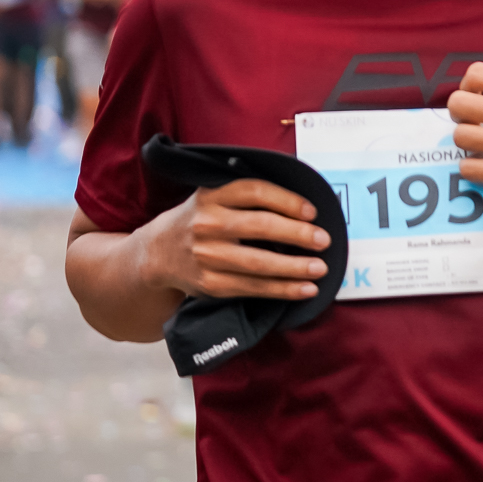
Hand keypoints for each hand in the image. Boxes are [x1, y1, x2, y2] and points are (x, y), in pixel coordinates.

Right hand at [136, 178, 329, 300]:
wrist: (158, 253)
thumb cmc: (201, 220)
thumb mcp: (214, 197)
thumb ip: (247, 197)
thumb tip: (303, 207)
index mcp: (212, 195)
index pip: (256, 192)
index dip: (288, 200)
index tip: (312, 212)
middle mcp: (207, 223)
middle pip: (261, 227)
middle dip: (298, 235)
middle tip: (324, 240)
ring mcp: (207, 256)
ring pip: (259, 263)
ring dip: (295, 268)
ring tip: (320, 268)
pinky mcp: (211, 284)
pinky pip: (253, 288)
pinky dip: (282, 289)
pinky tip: (304, 288)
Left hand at [448, 19, 482, 231]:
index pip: (475, 73)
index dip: (469, 83)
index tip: (477, 93)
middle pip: (459, 104)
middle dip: (460, 110)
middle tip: (473, 118)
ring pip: (461, 137)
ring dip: (466, 139)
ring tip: (480, 141)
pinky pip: (470, 169)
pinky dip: (472, 167)